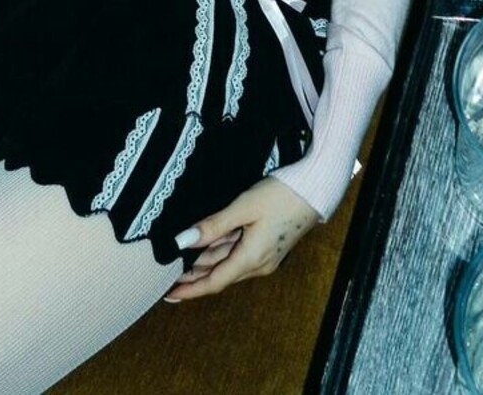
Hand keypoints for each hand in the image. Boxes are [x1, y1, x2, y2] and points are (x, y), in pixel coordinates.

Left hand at [164, 177, 319, 301]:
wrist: (315, 189)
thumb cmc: (281, 195)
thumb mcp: (243, 207)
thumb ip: (213, 225)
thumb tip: (183, 241)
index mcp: (252, 259)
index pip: (214, 282)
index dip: (190, 289)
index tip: (169, 293)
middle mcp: (258, 264)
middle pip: (220, 275)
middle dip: (194, 277)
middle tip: (167, 277)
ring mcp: (265, 257)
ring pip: (229, 263)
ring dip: (206, 264)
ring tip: (181, 264)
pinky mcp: (269, 246)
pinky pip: (239, 254)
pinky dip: (221, 253)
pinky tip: (206, 248)